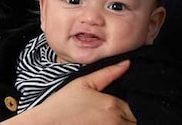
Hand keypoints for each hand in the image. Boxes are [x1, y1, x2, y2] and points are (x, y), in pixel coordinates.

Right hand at [19, 60, 135, 123]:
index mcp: (112, 105)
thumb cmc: (62, 104)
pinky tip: (101, 123)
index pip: (134, 107)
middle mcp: (114, 122)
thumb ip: (107, 73)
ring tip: (107, 118)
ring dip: (123, 123)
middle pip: (133, 121)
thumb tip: (127, 62)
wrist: (46, 123)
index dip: (130, 106)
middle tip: (114, 113)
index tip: (118, 105)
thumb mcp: (83, 83)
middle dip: (128, 117)